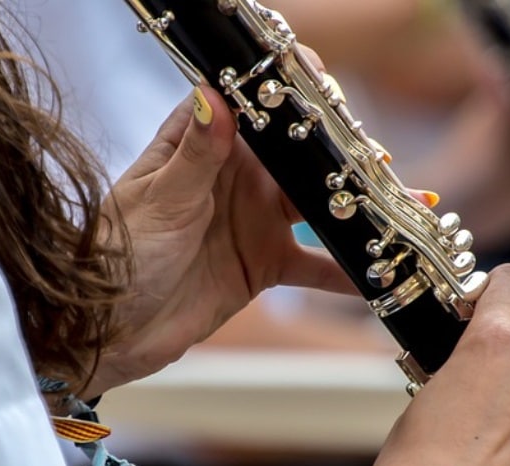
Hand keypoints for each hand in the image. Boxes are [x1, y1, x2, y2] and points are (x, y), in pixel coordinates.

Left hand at [86, 85, 355, 395]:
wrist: (111, 329)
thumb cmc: (119, 254)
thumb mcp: (160, 200)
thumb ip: (196, 153)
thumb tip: (218, 96)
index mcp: (206, 148)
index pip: (255, 106)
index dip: (290, 93)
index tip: (325, 92)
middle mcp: (237, 178)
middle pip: (299, 157)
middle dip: (341, 153)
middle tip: (379, 159)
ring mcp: (255, 221)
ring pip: (318, 207)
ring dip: (357, 208)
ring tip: (398, 206)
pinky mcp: (265, 264)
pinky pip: (315, 267)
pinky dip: (346, 273)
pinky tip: (380, 274)